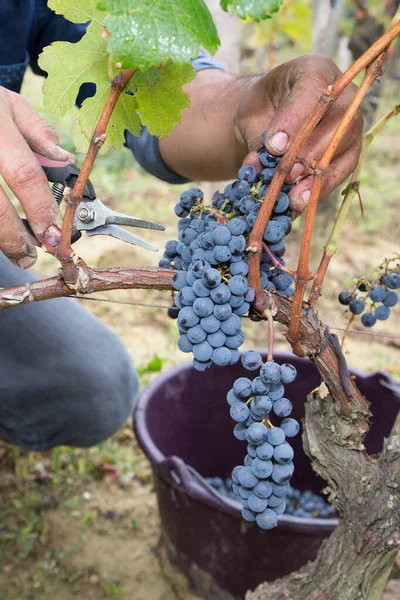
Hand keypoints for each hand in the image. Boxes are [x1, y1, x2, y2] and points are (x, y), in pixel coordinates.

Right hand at [0, 86, 73, 267]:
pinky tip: (1, 235)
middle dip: (15, 237)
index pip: (24, 173)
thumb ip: (38, 132)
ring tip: (16, 250)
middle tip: (31, 255)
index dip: (41, 209)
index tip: (54, 233)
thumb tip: (65, 161)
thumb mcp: (9, 103)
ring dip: (0, 239)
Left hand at [235, 55, 362, 213]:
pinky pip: (339, 174)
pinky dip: (317, 191)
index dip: (293, 120)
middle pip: (337, 125)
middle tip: (286, 174)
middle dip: (308, 154)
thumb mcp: (253, 113)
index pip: (312, 91)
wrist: (270, 119)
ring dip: (317, 178)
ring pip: (343, 153)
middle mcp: (344, 97)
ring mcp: (351, 127)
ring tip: (294, 198)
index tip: (274, 146)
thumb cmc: (263, 108)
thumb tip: (258, 166)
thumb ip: (258, 135)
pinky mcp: (349, 154)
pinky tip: (299, 205)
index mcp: (316, 72)